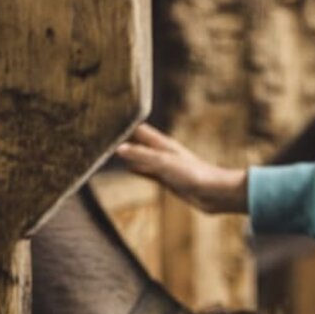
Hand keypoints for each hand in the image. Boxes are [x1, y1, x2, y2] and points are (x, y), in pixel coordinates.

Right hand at [116, 123, 247, 213]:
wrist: (214, 193)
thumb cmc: (194, 174)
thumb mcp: (164, 162)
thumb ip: (141, 155)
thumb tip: (118, 149)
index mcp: (162, 143)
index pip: (138, 129)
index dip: (124, 124)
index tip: (104, 120)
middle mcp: (162, 152)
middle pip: (138, 142)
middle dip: (123, 139)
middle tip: (101, 135)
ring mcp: (164, 166)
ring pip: (141, 157)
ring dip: (128, 154)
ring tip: (108, 150)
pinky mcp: (167, 179)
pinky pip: (146, 172)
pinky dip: (136, 169)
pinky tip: (127, 169)